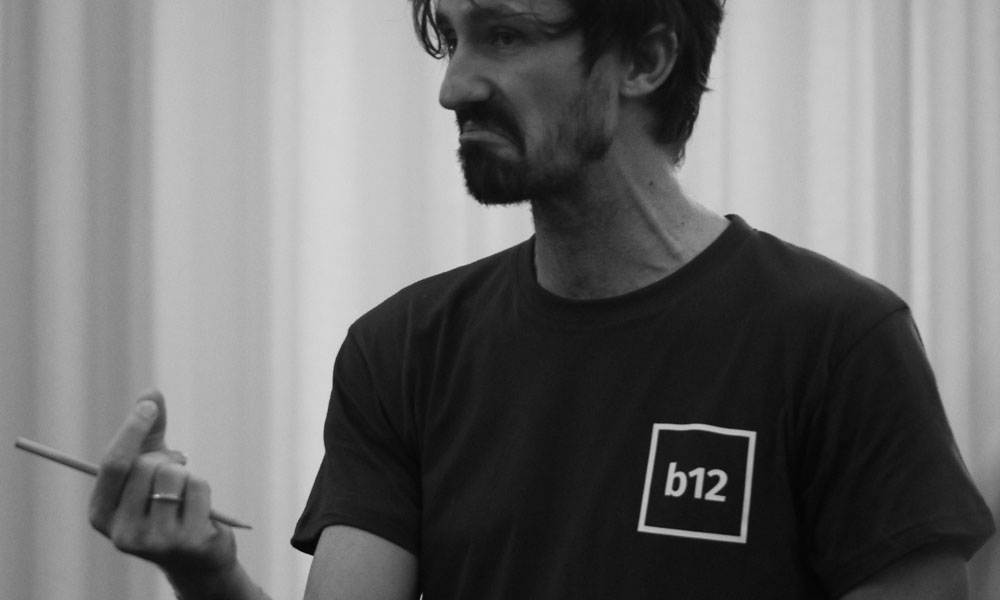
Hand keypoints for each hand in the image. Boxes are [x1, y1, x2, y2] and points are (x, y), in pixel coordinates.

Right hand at [88, 390, 236, 581]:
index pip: (114, 464)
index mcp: (101, 514)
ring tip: (186, 496)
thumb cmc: (169, 504)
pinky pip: (198, 488)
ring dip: (187, 474)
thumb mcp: (153, 468)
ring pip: (175, 475)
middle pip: (147, 465)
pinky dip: (204, 489)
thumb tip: (150, 392)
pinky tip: (201, 510)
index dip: (131, 430)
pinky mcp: (185, 542)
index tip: (149, 405)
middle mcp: (121, 533)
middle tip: (175, 474)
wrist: (197, 557)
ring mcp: (153, 541)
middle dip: (166, 459)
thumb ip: (148, 432)